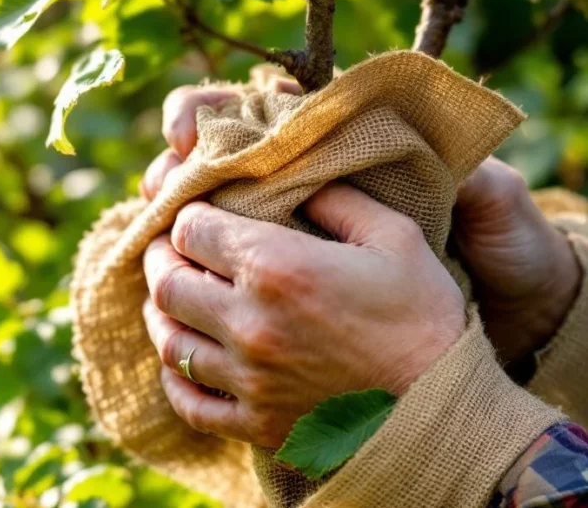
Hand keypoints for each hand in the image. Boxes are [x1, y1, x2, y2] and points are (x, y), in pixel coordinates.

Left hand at [146, 83, 581, 374]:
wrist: (443, 408)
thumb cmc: (424, 316)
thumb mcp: (395, 236)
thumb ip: (338, 199)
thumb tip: (296, 181)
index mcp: (277, 267)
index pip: (191, 229)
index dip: (187, 215)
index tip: (195, 213)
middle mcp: (249, 323)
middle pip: (167, 283)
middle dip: (162, 259)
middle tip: (171, 250)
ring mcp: (247, 379)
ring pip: (169, 341)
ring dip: (161, 314)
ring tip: (170, 299)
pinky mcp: (254, 422)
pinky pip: (189, 401)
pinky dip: (175, 378)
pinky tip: (181, 361)